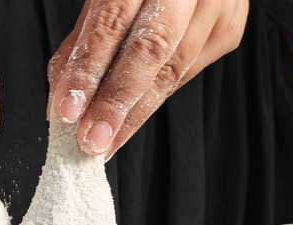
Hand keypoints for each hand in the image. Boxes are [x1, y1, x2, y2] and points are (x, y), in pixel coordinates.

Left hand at [48, 0, 248, 157]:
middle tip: (91, 141)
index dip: (89, 70)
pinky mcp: (229, 28)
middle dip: (117, 103)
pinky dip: (155, 96)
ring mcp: (217, 5)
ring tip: (106, 142)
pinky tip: (132, 117)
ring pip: (173, 70)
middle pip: (152, 51)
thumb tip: (63, 96)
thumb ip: (85, 37)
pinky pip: (186, 73)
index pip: (113, 21)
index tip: (67, 111)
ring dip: (135, 113)